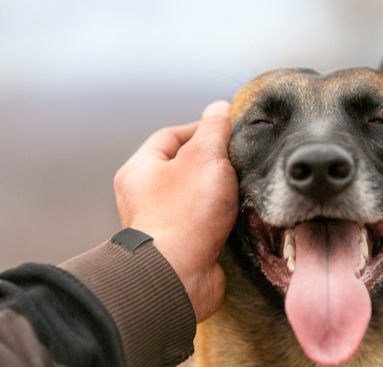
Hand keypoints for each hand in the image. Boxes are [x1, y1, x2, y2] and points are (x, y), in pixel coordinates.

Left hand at [113, 101, 237, 322]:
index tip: (228, 130)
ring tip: (241, 188)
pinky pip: (204, 223)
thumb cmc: (185, 214)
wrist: (179, 275)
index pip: (171, 136)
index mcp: (140, 170)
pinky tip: (239, 215)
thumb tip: (219, 107)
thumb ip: (214, 128)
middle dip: (213, 163)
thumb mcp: (205, 157)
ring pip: (196, 196)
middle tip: (238, 160)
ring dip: (220, 192)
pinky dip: (222, 217)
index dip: (201, 128)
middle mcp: (145, 196)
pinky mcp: (182, 246)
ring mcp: (163, 223)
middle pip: (184, 167)